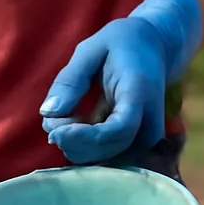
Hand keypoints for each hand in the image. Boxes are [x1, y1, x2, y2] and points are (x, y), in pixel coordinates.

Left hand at [40, 0, 202, 164]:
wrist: (155, 47)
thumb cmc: (121, 45)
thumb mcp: (91, 50)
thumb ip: (69, 81)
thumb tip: (48, 113)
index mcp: (140, 93)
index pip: (119, 131)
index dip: (84, 138)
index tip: (54, 132)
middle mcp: (149, 121)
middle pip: (109, 150)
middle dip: (72, 141)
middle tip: (53, 119)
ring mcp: (146, 136)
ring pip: (105, 159)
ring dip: (75, 145)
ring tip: (65, 117)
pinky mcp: (136, 144)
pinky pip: (105, 156)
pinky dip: (83, 146)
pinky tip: (75, 125)